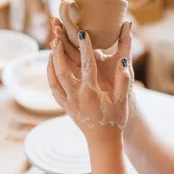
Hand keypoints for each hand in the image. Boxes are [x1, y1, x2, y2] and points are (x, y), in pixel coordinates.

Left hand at [47, 29, 132, 145]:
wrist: (103, 141)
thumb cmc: (115, 120)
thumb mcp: (123, 101)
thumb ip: (123, 80)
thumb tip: (123, 61)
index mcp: (91, 92)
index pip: (87, 64)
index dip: (84, 47)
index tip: (81, 32)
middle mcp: (77, 96)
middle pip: (63, 69)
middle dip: (60, 51)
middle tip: (58, 35)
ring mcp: (68, 102)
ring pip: (54, 78)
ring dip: (52, 61)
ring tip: (53, 47)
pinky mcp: (64, 106)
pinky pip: (53, 88)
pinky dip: (50, 75)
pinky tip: (51, 65)